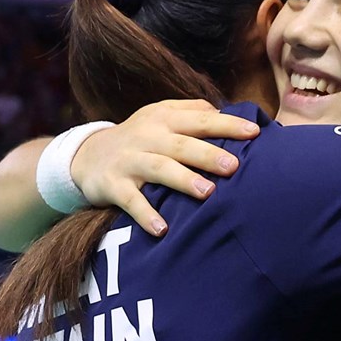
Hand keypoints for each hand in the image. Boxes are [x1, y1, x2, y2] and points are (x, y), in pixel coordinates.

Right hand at [70, 100, 259, 235]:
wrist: (86, 155)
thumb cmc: (139, 137)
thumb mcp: (160, 115)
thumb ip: (193, 111)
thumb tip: (230, 112)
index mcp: (164, 119)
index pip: (201, 120)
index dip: (227, 125)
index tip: (254, 133)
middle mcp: (148, 137)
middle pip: (182, 144)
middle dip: (208, 155)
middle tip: (234, 167)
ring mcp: (129, 160)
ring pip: (159, 168)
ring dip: (183, 180)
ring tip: (207, 193)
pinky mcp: (112, 184)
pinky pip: (130, 200)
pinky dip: (145, 214)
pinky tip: (162, 229)